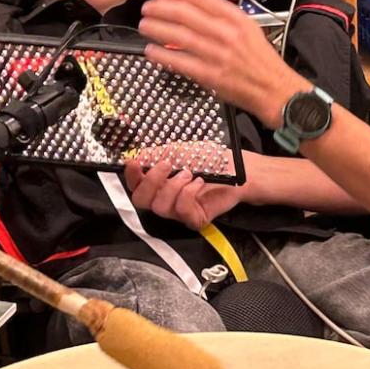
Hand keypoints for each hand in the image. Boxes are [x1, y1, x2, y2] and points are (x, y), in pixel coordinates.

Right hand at [124, 153, 248, 230]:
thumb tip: (139, 156)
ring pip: (160, 207)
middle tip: (167, 165)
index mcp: (158, 181)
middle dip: (151, 181)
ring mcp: (178, 210)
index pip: (135, 184)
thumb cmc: (210, 158)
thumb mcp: (182, 150)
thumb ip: (159, 153)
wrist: (239, 168)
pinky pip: (181, 211)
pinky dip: (188, 194)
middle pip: (140, 201)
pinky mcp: (194, 218)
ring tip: (190, 173)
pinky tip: (199, 183)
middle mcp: (164, 197)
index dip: (130, 175)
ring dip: (173, 186)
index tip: (135, 162)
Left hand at [139, 0, 307, 126]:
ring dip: (157, 29)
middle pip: (185, 13)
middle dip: (161, 9)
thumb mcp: (248, 28)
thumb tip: (194, 8)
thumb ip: (223, 17)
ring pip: (179, 36)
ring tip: (145, 26)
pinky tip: (151, 51)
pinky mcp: (211, 75)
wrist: (275, 89)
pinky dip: (162, 55)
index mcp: (236, 19)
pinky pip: (180, 62)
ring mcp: (218, 54)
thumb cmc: (260, 61)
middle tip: (147, 9)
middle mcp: (226, 33)